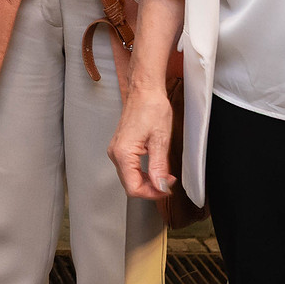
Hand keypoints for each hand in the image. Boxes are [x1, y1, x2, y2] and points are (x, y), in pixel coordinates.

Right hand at [108, 81, 174, 200]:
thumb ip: (158, 166)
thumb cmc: (151, 107)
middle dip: (151, 188)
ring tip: (164, 175)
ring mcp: (116, 150)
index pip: (133, 188)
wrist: (144, 90)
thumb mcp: (160, 140)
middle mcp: (115, 153)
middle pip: (130, 185)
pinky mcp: (121, 146)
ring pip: (130, 178)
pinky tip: (155, 168)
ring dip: (148, 181)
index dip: (152, 193)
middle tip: (168, 182)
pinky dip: (143, 173)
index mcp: (123, 153)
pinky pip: (129, 168)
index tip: (166, 189)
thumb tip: (160, 186)